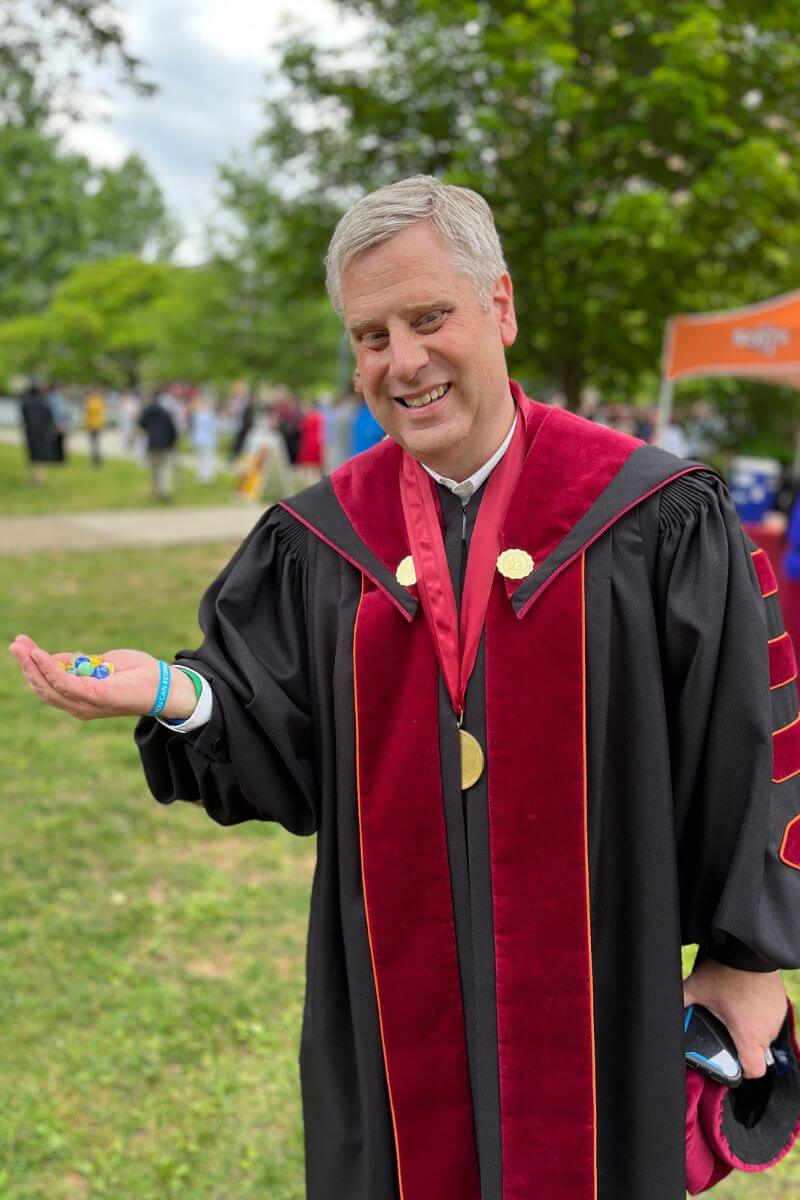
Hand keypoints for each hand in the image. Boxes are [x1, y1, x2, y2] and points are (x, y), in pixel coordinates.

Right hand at [9, 635, 196, 721]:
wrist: (165, 684)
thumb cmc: (136, 674)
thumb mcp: (100, 664)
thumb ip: (77, 664)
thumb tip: (51, 657)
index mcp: (80, 699)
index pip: (48, 686)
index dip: (32, 667)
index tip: (21, 645)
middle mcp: (79, 706)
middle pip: (43, 688)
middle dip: (26, 666)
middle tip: (15, 644)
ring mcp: (86, 704)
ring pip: (49, 686)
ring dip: (32, 666)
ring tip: (21, 647)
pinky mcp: (94, 697)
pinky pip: (64, 684)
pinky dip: (48, 669)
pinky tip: (38, 654)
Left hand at [683, 957, 787, 1078]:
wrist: (750, 949)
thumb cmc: (726, 972)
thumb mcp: (697, 988)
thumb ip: (682, 1001)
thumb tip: (665, 1008)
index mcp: (749, 1035)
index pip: (754, 1071)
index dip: (741, 1070)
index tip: (730, 1060)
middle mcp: (767, 1030)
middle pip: (756, 1051)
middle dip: (741, 1043)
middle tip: (725, 1028)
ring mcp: (777, 1017)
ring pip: (763, 1034)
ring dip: (750, 1027)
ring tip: (734, 1010)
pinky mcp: (780, 1003)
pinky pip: (770, 1017)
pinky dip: (758, 1014)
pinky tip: (744, 1000)